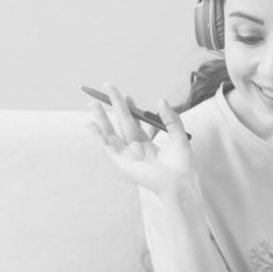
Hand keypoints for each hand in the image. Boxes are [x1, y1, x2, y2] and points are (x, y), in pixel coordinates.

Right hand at [86, 82, 196, 197]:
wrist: (180, 184)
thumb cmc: (182, 167)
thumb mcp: (178, 137)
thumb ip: (170, 119)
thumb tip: (160, 100)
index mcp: (148, 144)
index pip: (136, 122)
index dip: (130, 108)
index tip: (127, 95)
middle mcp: (136, 149)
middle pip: (121, 122)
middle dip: (114, 105)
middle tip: (107, 87)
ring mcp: (128, 155)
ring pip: (110, 132)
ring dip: (101, 117)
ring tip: (92, 102)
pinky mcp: (122, 162)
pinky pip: (107, 146)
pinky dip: (97, 135)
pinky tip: (90, 124)